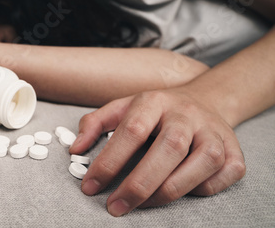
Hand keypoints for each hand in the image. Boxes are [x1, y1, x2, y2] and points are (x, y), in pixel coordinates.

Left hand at [70, 88, 245, 216]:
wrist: (204, 101)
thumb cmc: (155, 111)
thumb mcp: (122, 107)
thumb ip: (95, 124)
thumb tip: (75, 148)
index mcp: (154, 101)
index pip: (131, 130)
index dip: (109, 161)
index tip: (90, 185)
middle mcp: (186, 114)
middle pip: (168, 148)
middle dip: (139, 184)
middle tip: (115, 207)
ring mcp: (214, 132)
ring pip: (201, 163)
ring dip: (169, 190)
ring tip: (142, 204)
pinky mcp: (234, 151)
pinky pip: (222, 176)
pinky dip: (201, 189)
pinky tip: (179, 191)